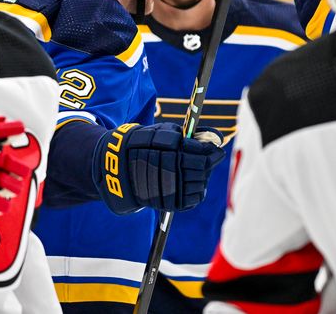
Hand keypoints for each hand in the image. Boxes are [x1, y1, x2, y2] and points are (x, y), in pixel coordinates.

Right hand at [93, 123, 224, 214]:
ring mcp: (167, 186)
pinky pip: (194, 198)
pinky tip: (192, 184)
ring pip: (200, 183)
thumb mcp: (165, 131)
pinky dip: (197, 191)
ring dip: (203, 177)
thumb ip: (191, 134)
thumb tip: (218, 137)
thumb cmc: (145, 144)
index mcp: (168, 148)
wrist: (118, 167)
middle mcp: (167, 167)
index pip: (201, 151)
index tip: (215, 146)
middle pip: (202, 167)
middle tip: (210, 158)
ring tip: (197, 172)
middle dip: (207, 163)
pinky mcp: (168, 203)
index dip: (210, 149)